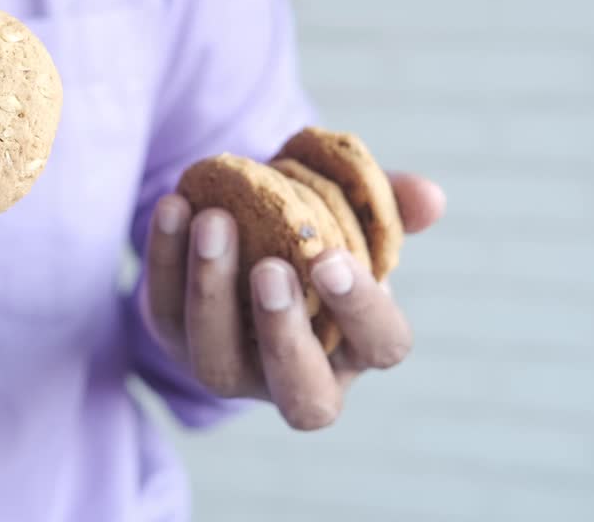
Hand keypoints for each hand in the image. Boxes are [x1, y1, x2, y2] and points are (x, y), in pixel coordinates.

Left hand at [142, 172, 444, 429]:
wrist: (238, 230)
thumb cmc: (310, 231)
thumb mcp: (348, 211)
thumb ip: (387, 204)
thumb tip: (429, 199)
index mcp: (355, 343)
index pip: (381, 346)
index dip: (362, 310)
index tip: (332, 259)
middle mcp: (296, 374)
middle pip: (301, 395)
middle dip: (284, 335)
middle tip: (271, 269)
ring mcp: (232, 367)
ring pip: (218, 361)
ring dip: (212, 290)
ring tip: (213, 222)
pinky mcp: (175, 340)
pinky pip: (164, 312)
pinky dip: (164, 258)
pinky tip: (174, 206)